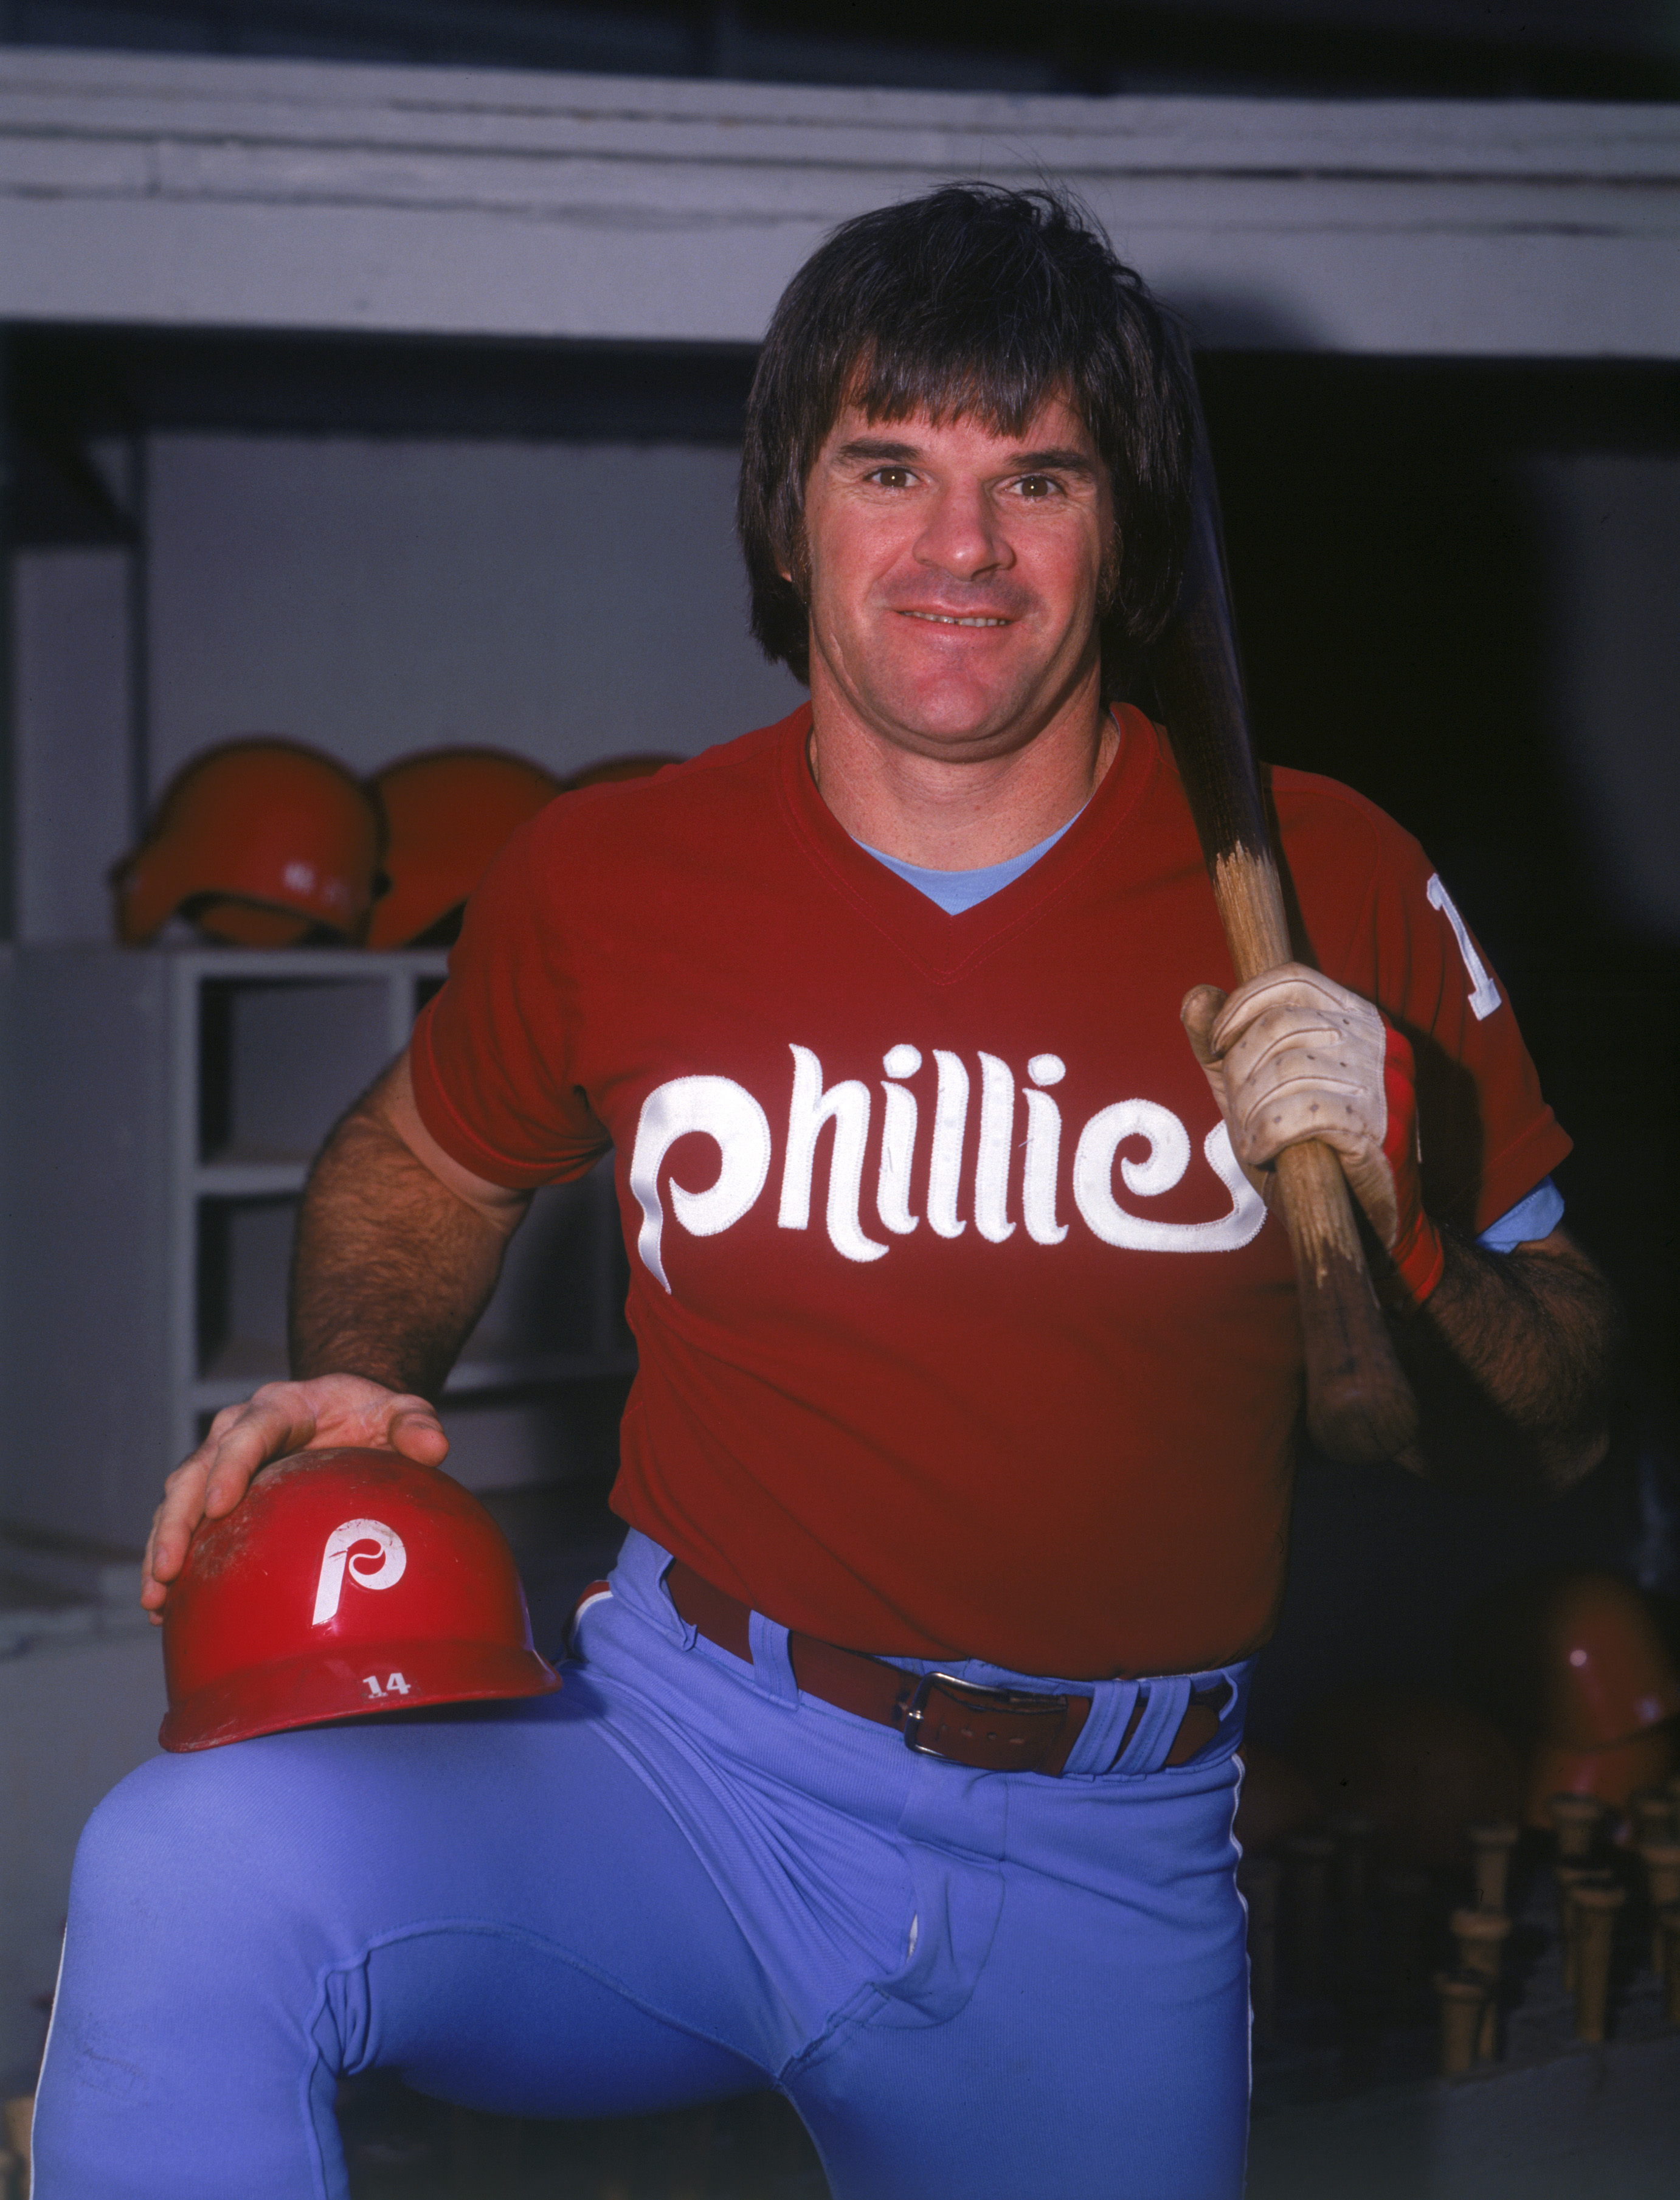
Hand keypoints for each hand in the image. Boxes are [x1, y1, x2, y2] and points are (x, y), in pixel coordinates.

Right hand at [140, 1375, 447, 1621]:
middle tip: (169, 1570)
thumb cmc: (372, 1414)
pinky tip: (165, 1608)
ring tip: (156, 1599)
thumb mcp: (399, 1411)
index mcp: (281, 1407)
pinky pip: (184, 1522)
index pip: (249, 1432)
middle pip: (197, 1470)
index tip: (219, 1505)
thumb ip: (415, 1424)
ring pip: (179, 1499)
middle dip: (178, 1520)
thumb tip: (434, 1448)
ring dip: (164, 1546)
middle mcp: (238, 1428)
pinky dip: (172, 1560)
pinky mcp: (214, 1489)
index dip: (231, 1466)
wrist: (345, 1409)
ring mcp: (220, 1459)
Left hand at [1181, 963, 1443, 1303]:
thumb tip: (1195, 997)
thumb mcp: (1253, 1091)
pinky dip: (1269, 1133)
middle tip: (1236, 1109)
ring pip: (1291, 1068)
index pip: (1292, 981)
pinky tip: (1263, 1152)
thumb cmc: (1307, 1151)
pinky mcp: (1379, 1129)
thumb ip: (1222, 1047)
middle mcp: (1376, 1041)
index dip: (1242, 1006)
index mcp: (1353, 1018)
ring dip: (1252, 1107)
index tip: (1217, 1046)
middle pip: (1283, 1026)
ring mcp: (1383, 1084)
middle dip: (1240, 1069)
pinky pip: (1309, 1113)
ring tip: (1251, 1136)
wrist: (1365, 1222)